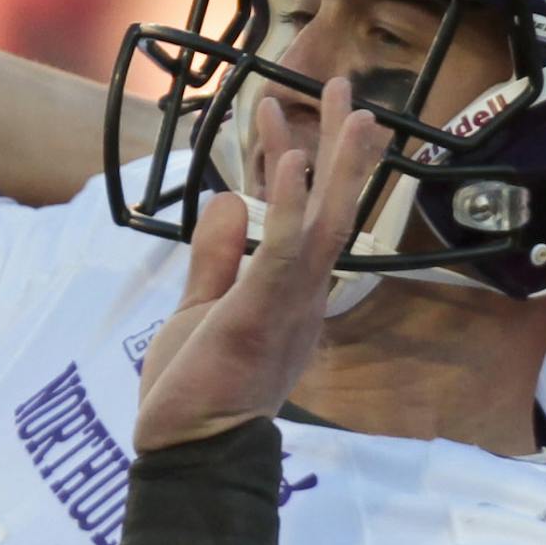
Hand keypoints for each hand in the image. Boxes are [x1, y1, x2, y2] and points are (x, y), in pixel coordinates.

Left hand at [132, 79, 383, 452]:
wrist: (191, 451)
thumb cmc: (197, 393)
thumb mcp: (200, 310)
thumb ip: (216, 257)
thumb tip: (229, 197)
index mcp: (289, 296)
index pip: (300, 218)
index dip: (298, 164)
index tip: (286, 117)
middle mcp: (302, 296)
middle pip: (333, 212)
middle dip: (344, 152)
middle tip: (349, 93)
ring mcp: (288, 305)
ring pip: (326, 225)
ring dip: (339, 167)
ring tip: (353, 111)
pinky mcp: (261, 313)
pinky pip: (284, 254)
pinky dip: (292, 207)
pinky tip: (294, 162)